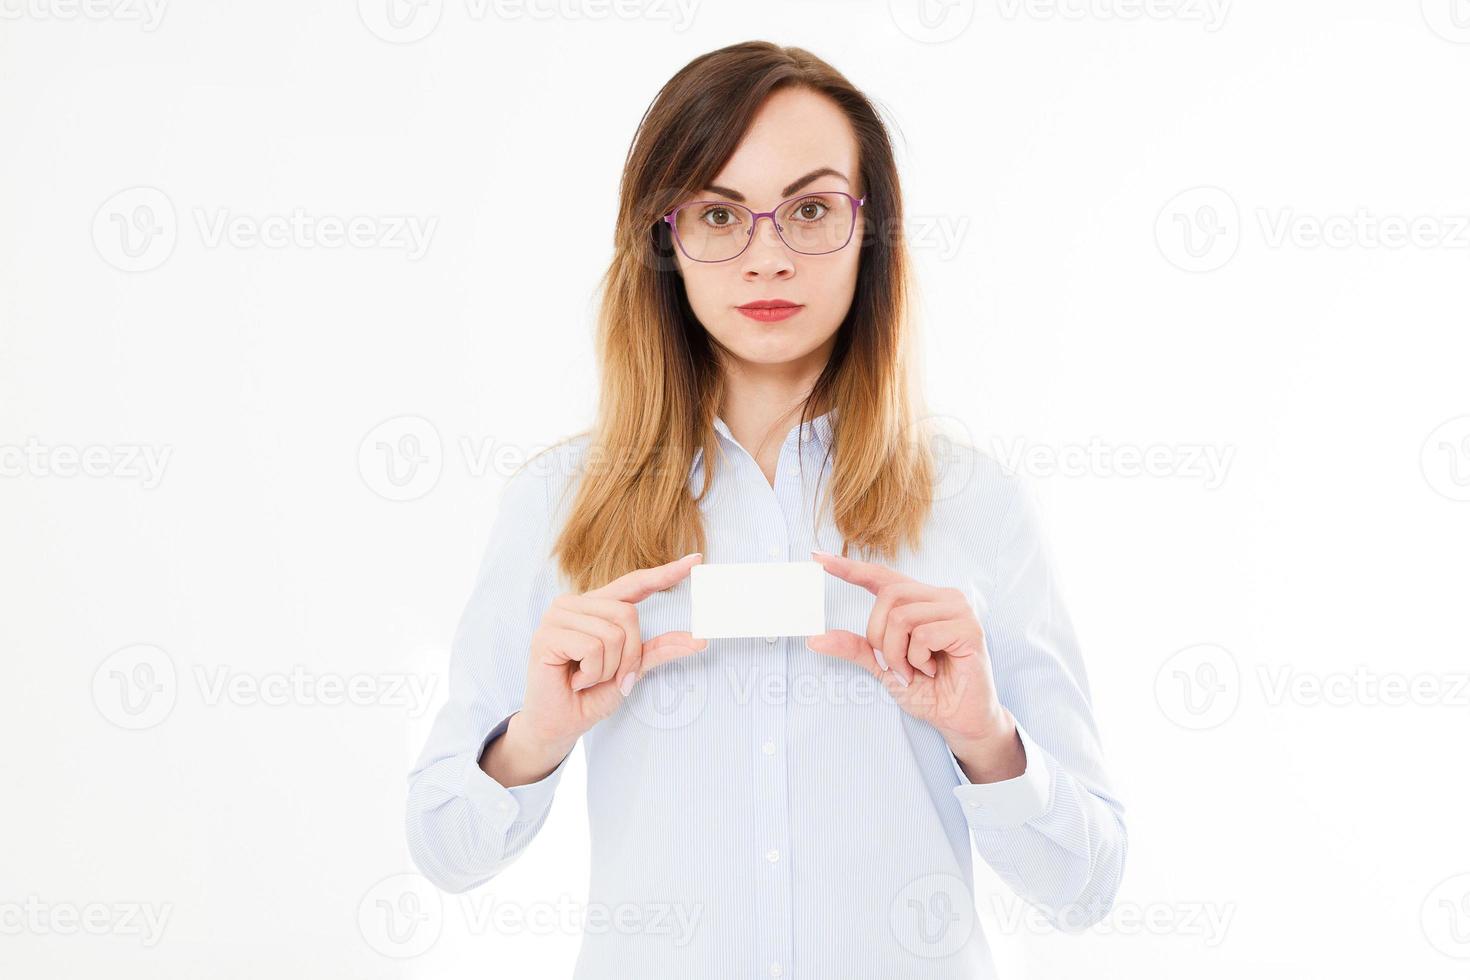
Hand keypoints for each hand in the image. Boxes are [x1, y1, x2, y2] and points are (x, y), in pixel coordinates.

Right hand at [514, 552, 708, 753]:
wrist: (560, 724)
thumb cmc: (590, 695)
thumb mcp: (632, 670)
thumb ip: (659, 650)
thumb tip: (698, 640)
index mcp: (596, 605)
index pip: (635, 583)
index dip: (665, 573)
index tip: (696, 560)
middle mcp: (575, 603)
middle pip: (628, 615)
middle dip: (629, 656)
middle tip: (610, 677)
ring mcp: (558, 616)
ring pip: (611, 635)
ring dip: (608, 669)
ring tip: (586, 678)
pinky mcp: (547, 635)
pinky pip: (592, 648)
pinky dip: (591, 673)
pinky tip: (575, 680)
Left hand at [805, 550, 1014, 750]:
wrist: (959, 720)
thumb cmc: (928, 690)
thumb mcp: (883, 666)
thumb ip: (855, 647)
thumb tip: (815, 639)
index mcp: (922, 600)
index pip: (882, 577)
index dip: (850, 568)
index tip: (817, 558)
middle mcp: (941, 597)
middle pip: (888, 597)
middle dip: (880, 637)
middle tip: (895, 666)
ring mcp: (958, 610)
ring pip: (902, 617)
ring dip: (898, 654)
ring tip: (915, 671)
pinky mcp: (969, 628)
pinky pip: (923, 635)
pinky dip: (917, 660)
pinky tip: (932, 670)